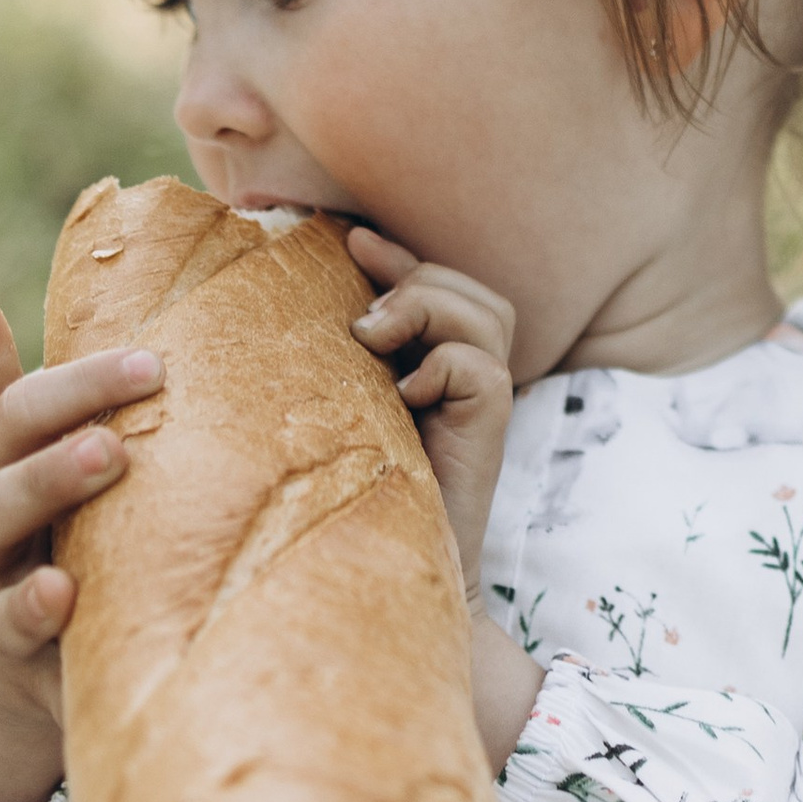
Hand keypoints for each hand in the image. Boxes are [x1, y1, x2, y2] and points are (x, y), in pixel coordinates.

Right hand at [0, 272, 161, 801]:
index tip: (148, 360)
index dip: (78, 387)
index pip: (21, 416)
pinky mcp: (22, 662)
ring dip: (44, 550)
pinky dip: (45, 630)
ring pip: (10, 574)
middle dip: (58, 465)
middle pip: (7, 491)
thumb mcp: (0, 449)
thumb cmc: (19, 522)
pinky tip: (69, 609)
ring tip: (90, 512)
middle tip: (118, 442)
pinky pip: (29, 649)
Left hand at [345, 230, 516, 596]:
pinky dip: (440, 365)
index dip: (400, 255)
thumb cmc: (347, 486)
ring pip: (484, 312)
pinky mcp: (489, 429)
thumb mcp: (340, 399)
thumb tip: (313, 287)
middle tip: (362, 315)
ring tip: (374, 341)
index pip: (437, 281)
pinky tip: (403, 395)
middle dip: (415, 276)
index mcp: (434, 363)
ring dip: (426, 308)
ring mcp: (484, 402)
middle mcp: (468, 376)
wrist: (378, 564)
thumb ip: (344, 349)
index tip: (348, 237)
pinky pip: (480, 365)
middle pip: (470, 287)